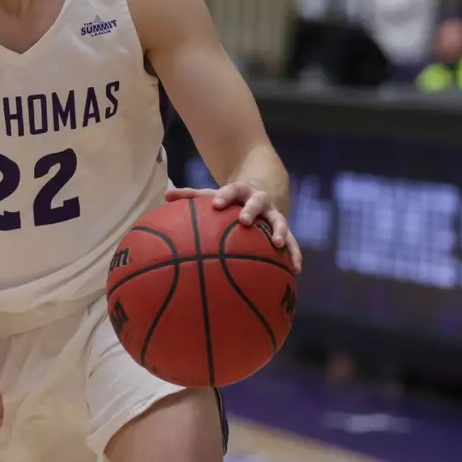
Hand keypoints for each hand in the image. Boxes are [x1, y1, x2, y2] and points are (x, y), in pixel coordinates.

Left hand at [166, 185, 301, 273]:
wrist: (262, 190)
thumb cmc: (231, 199)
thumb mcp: (214, 194)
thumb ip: (191, 196)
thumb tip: (165, 196)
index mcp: (241, 191)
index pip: (232, 190)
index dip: (225, 196)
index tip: (217, 204)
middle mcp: (259, 201)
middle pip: (257, 202)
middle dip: (252, 210)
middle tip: (246, 220)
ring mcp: (274, 215)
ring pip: (280, 221)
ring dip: (279, 231)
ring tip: (277, 244)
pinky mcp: (283, 230)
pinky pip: (293, 244)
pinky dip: (295, 255)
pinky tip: (295, 271)